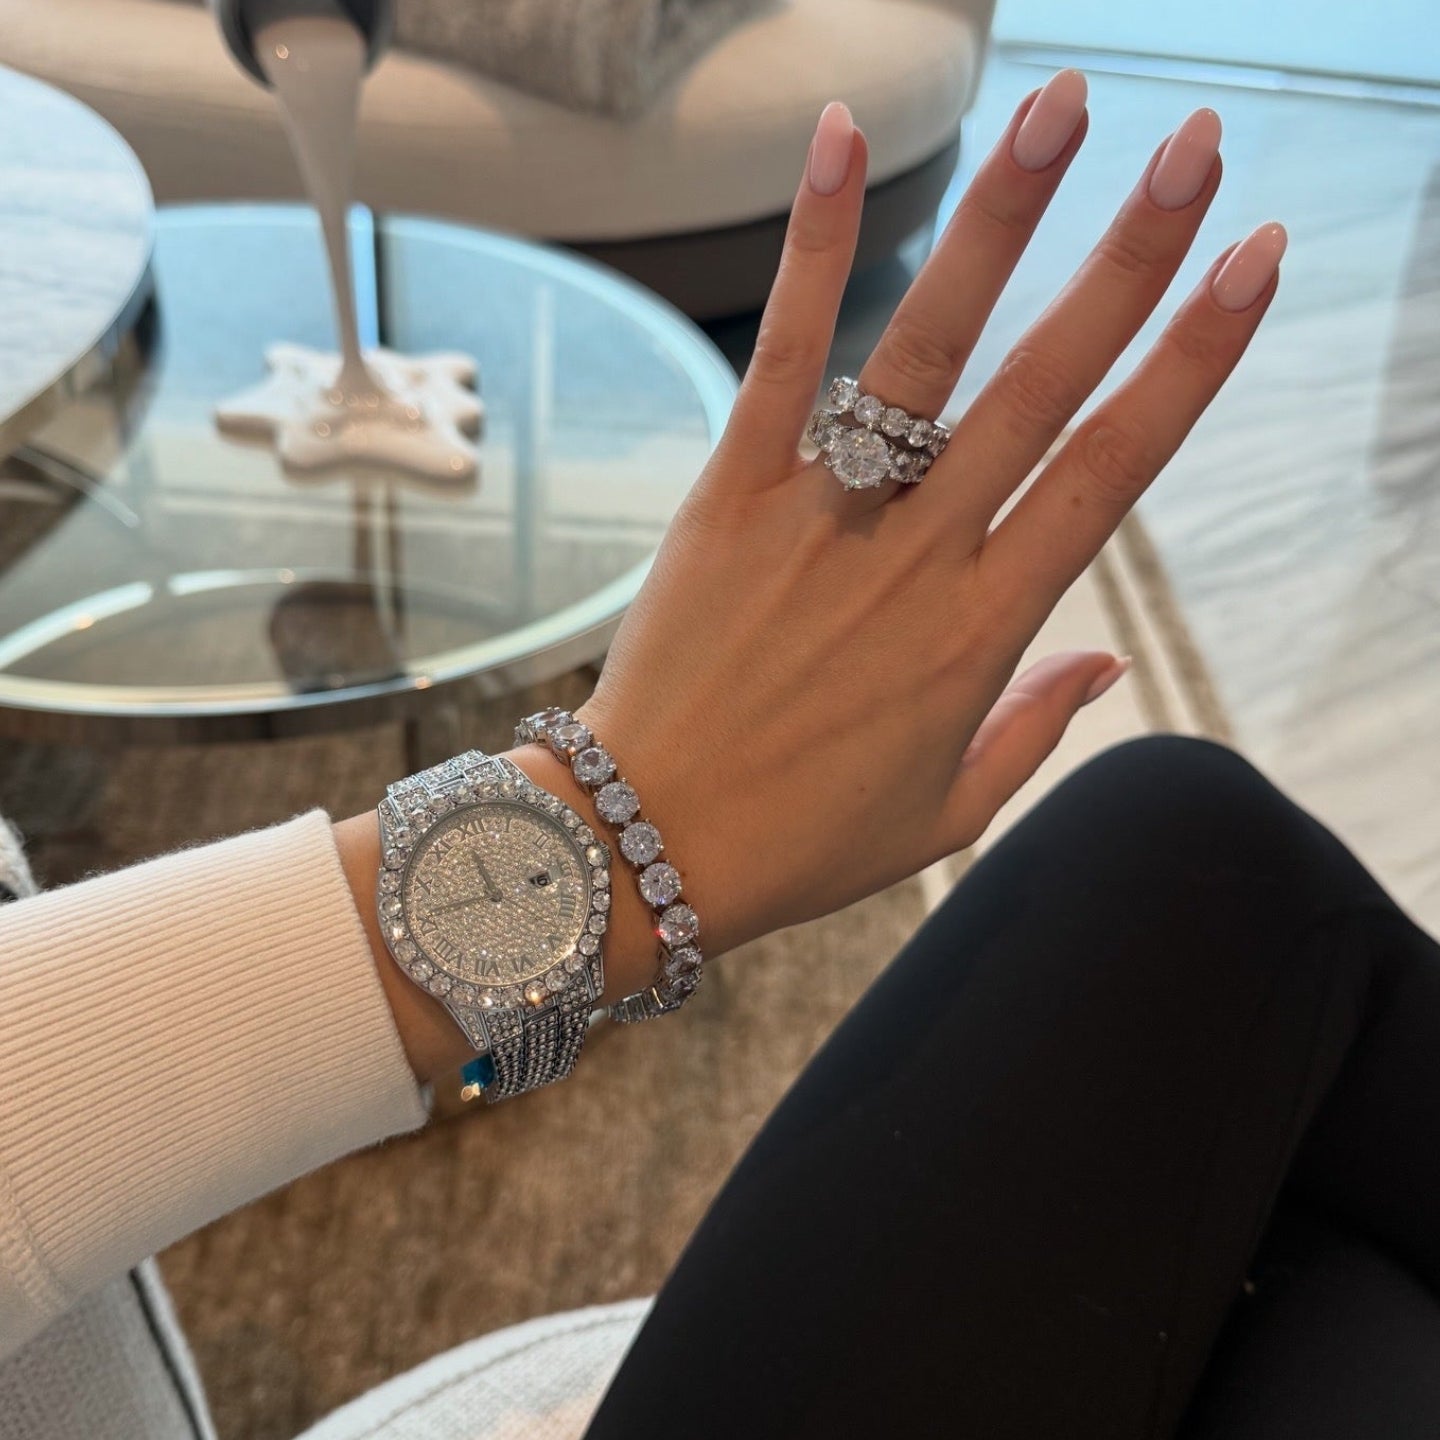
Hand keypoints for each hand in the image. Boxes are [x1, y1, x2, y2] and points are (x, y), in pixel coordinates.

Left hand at [576, 73, 1285, 959]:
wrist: (645, 849)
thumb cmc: (799, 838)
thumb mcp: (943, 811)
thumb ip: (1033, 727)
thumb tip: (1107, 664)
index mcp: (984, 632)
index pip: (1112, 473)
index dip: (1190, 363)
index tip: (1248, 268)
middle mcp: (917, 558)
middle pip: (1043, 387)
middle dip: (1130, 260)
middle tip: (1197, 150)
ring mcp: (822, 519)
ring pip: (928, 351)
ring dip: (999, 222)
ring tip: (1063, 108)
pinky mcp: (731, 497)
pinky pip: (782, 358)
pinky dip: (814, 250)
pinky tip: (847, 141)